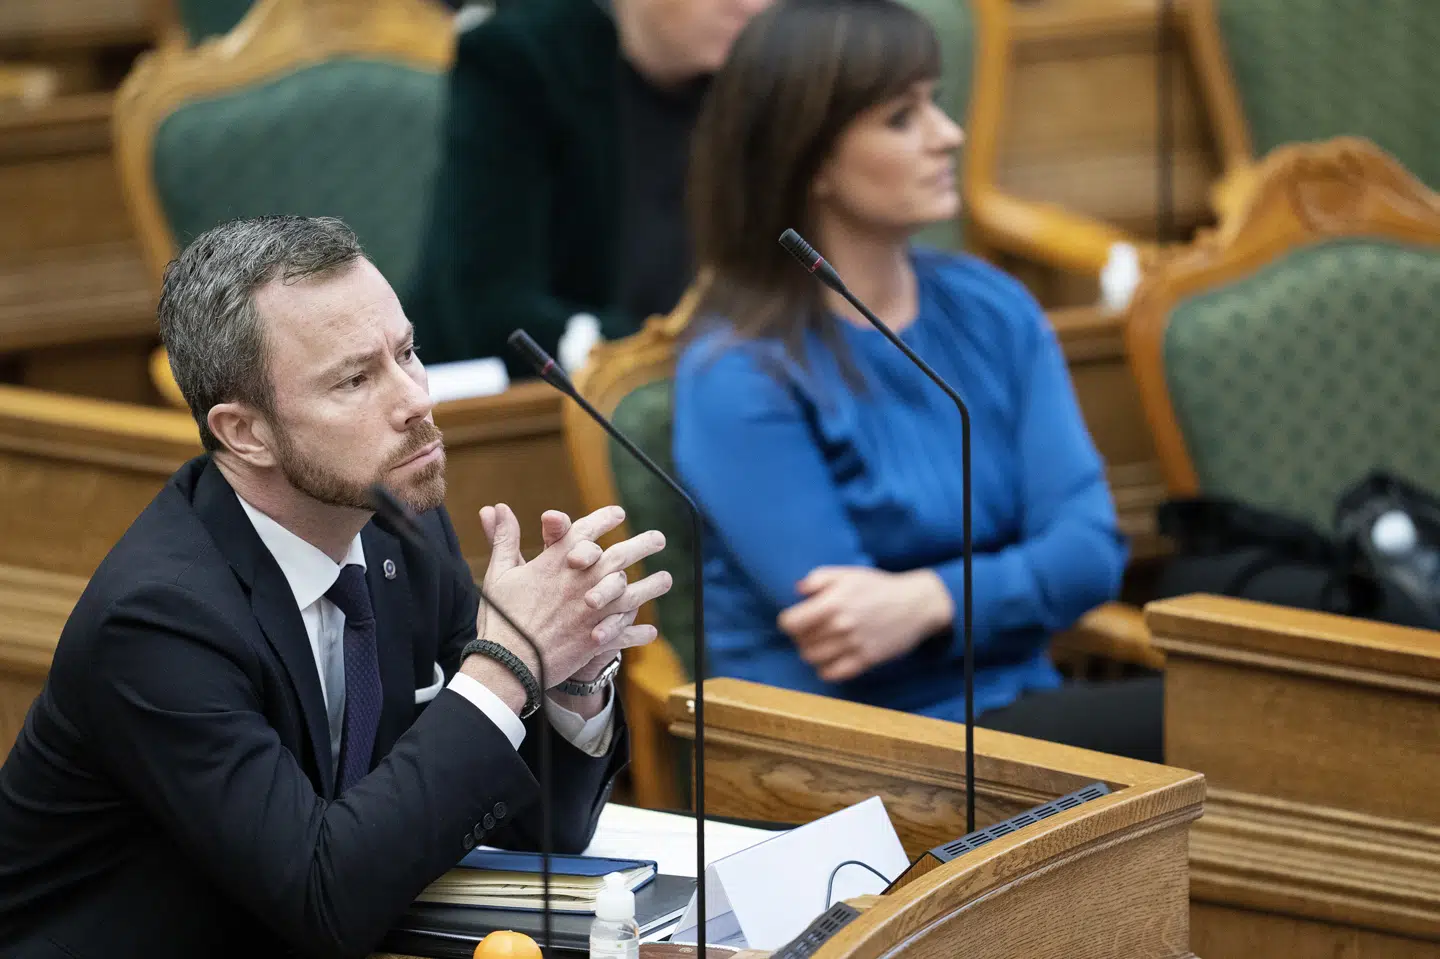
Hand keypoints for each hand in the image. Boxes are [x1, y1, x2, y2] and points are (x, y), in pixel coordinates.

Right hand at [468, 503, 668, 692]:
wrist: (506, 663)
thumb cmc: (500, 617)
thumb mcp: (499, 573)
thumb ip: (504, 538)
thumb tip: (495, 507)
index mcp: (556, 562)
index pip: (586, 531)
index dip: (604, 519)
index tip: (618, 514)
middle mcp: (581, 582)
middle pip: (619, 557)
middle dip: (641, 545)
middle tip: (659, 538)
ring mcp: (593, 611)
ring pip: (631, 594)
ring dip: (651, 586)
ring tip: (666, 579)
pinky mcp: (598, 639)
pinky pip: (625, 634)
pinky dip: (638, 633)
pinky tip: (650, 631)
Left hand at [777, 566, 953, 683]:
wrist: (915, 604)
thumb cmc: (878, 587)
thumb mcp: (848, 573)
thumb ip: (818, 578)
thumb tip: (798, 590)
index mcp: (832, 603)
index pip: (790, 623)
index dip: (788, 622)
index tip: (794, 619)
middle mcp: (840, 626)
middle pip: (800, 642)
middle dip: (800, 636)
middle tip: (810, 631)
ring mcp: (853, 645)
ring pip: (812, 659)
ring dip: (811, 652)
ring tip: (820, 644)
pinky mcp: (865, 660)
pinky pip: (832, 674)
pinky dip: (826, 669)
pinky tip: (831, 658)